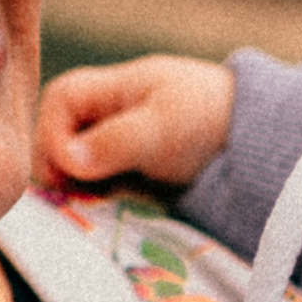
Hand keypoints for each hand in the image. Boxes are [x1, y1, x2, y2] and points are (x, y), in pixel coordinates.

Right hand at [34, 51, 233, 188]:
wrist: (249, 143)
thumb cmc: (208, 118)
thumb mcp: (164, 127)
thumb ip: (116, 140)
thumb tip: (67, 160)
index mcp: (103, 88)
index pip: (56, 103)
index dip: (54, 136)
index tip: (73, 172)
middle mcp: (96, 117)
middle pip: (52, 141)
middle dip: (61, 172)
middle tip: (86, 197)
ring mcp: (103, 149)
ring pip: (67, 173)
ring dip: (78, 193)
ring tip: (105, 206)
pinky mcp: (114, 179)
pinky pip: (88, 193)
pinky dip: (94, 205)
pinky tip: (113, 212)